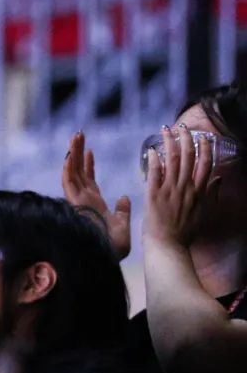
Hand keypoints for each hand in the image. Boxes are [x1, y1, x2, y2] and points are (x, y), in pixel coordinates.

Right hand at [62, 131, 130, 259]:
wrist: (106, 257)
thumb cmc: (113, 248)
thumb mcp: (122, 225)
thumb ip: (122, 211)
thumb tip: (124, 198)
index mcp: (93, 205)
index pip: (88, 181)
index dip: (88, 165)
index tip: (90, 150)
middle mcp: (82, 202)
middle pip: (77, 173)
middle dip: (77, 153)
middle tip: (78, 135)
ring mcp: (77, 203)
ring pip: (72, 174)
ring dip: (73, 155)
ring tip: (75, 137)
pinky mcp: (75, 205)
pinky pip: (69, 184)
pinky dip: (69, 170)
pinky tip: (70, 156)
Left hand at [144, 123, 217, 245]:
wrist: (169, 245)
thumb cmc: (186, 232)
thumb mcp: (206, 213)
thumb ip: (213, 194)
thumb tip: (219, 179)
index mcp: (200, 191)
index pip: (205, 163)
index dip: (204, 147)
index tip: (202, 136)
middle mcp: (186, 187)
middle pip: (188, 157)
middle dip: (186, 139)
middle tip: (182, 126)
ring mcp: (170, 190)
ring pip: (172, 161)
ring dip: (169, 143)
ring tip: (165, 130)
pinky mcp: (153, 195)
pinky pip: (154, 173)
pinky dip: (155, 160)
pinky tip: (152, 150)